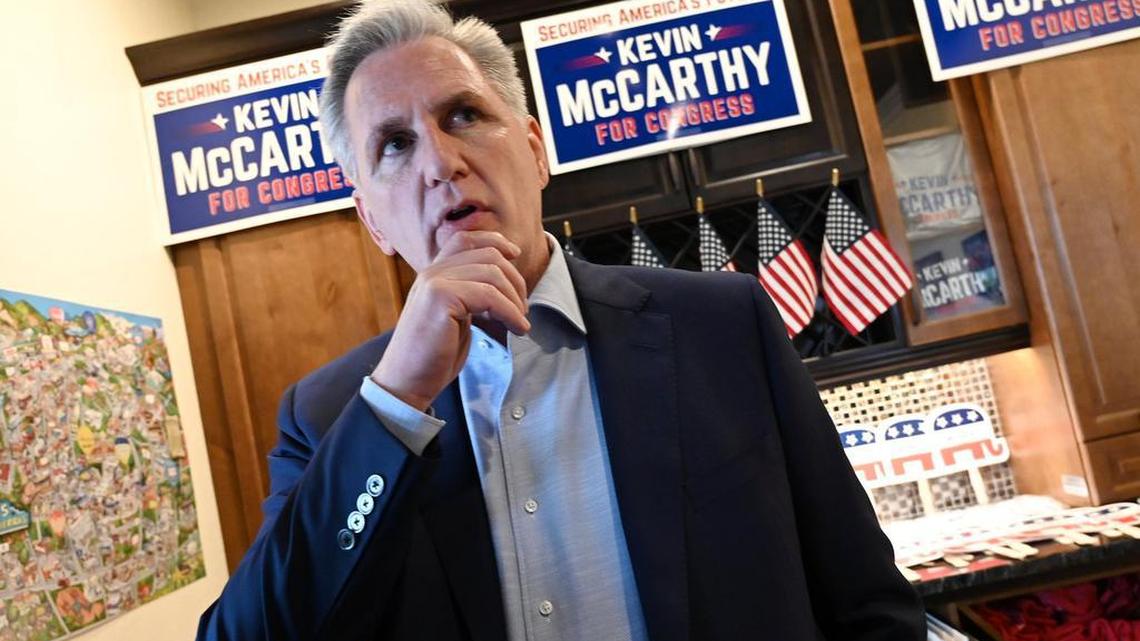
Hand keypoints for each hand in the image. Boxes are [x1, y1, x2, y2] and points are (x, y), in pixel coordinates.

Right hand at [370, 231, 529, 410]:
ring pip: (492, 274)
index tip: (515, 255)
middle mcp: (431, 272)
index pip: (465, 239)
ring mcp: (434, 282)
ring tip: (520, 322)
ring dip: (515, 299)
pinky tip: (517, 329)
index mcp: (434, 274)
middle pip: (487, 255)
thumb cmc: (433, 356)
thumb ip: (470, 296)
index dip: (494, 241)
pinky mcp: (440, 297)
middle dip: (515, 280)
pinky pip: (489, 295)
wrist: (406, 382)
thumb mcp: (455, 317)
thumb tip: (502, 285)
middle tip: (523, 309)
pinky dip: (511, 312)